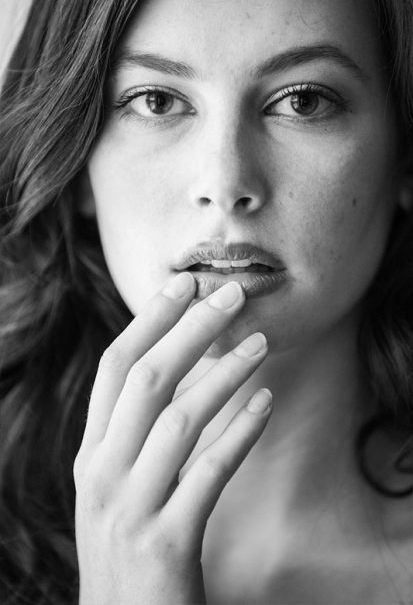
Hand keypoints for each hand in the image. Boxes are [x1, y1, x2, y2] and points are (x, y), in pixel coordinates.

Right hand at [74, 272, 272, 604]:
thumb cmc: (125, 548)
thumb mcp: (114, 486)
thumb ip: (133, 433)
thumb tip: (175, 366)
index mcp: (90, 454)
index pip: (114, 368)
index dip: (149, 320)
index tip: (182, 284)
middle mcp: (102, 473)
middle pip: (148, 379)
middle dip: (190, 329)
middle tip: (230, 295)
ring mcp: (131, 508)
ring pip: (181, 418)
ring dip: (225, 373)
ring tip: (261, 343)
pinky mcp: (167, 543)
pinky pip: (211, 472)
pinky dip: (242, 431)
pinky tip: (265, 402)